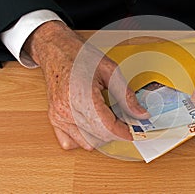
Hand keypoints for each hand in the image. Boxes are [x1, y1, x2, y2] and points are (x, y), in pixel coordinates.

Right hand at [24, 21, 148, 149]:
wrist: (56, 51)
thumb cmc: (79, 56)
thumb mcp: (110, 71)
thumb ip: (126, 96)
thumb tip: (140, 114)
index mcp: (81, 96)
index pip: (107, 127)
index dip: (124, 132)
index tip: (133, 131)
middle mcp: (66, 110)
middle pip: (98, 137)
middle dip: (115, 133)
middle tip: (124, 121)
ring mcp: (58, 116)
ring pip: (86, 143)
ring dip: (101, 136)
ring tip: (108, 120)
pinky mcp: (54, 119)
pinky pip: (70, 142)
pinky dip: (84, 139)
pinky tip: (91, 125)